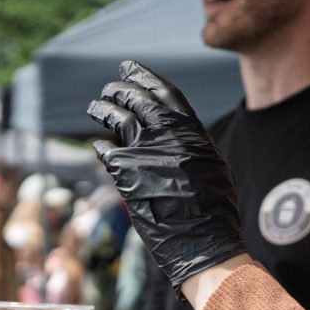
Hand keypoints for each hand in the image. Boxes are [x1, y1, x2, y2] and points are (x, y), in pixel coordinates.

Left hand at [87, 61, 245, 289]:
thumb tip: (179, 136)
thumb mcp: (213, 167)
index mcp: (192, 131)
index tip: (130, 68)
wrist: (203, 241)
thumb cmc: (214, 211)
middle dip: (120, 89)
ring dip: (103, 108)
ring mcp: (145, 152)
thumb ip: (193, 145)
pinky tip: (98, 146)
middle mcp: (168, 135)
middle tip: (110, 87)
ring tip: (95, 106)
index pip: (166, 93)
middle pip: (138, 99)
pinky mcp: (125, 174)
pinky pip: (106, 151)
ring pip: (118, 118)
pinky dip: (100, 147)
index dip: (145, 77)